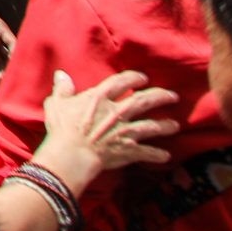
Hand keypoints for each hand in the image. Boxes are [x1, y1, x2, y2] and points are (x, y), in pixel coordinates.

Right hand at [36, 67, 178, 185]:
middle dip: (160, 97)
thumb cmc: (62, 128)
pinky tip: (165, 155)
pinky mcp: (129, 150)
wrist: (72, 154)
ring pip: (151, 126)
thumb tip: (62, 75)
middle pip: (143, 101)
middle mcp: (117, 112)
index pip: (121, 82)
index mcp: (100, 98)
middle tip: (172, 96)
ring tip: (175, 125)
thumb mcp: (56, 103)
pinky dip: (157, 154)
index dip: (133, 78)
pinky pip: (147, 152)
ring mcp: (125, 131)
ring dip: (165, 126)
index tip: (143, 78)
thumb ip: (63, 89)